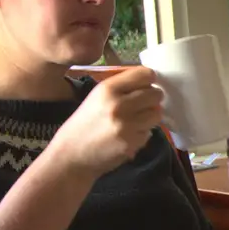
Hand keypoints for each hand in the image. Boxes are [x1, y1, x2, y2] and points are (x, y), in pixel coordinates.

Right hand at [47, 66, 164, 178]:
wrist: (71, 155)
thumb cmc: (83, 124)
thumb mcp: (96, 97)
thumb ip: (121, 87)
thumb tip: (148, 80)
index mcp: (108, 89)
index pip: (145, 74)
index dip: (149, 79)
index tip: (146, 85)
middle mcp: (119, 104)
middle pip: (156, 94)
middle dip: (152, 99)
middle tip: (142, 104)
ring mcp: (128, 125)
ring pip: (157, 113)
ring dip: (149, 116)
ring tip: (135, 120)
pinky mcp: (133, 142)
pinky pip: (150, 132)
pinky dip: (142, 133)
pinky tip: (128, 135)